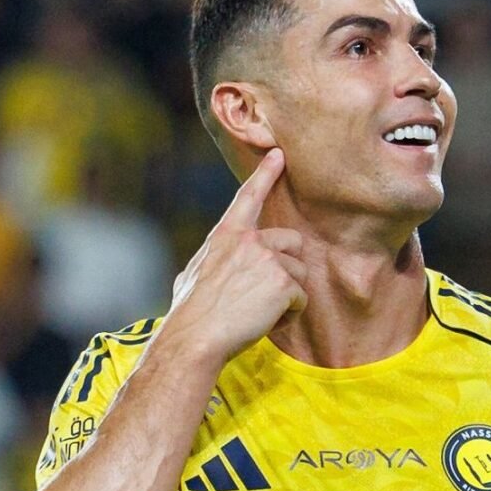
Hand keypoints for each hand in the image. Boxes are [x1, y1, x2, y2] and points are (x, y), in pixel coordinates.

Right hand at [164, 149, 306, 358]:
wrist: (195, 336)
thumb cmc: (189, 312)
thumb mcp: (193, 274)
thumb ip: (212, 262)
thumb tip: (199, 273)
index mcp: (226, 235)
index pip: (249, 197)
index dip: (265, 173)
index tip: (278, 154)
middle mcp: (249, 240)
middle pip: (292, 241)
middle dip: (288, 266)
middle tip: (266, 293)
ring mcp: (268, 259)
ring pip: (299, 273)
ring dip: (287, 296)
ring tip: (260, 313)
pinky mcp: (283, 282)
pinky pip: (301, 298)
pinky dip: (289, 315)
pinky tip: (267, 322)